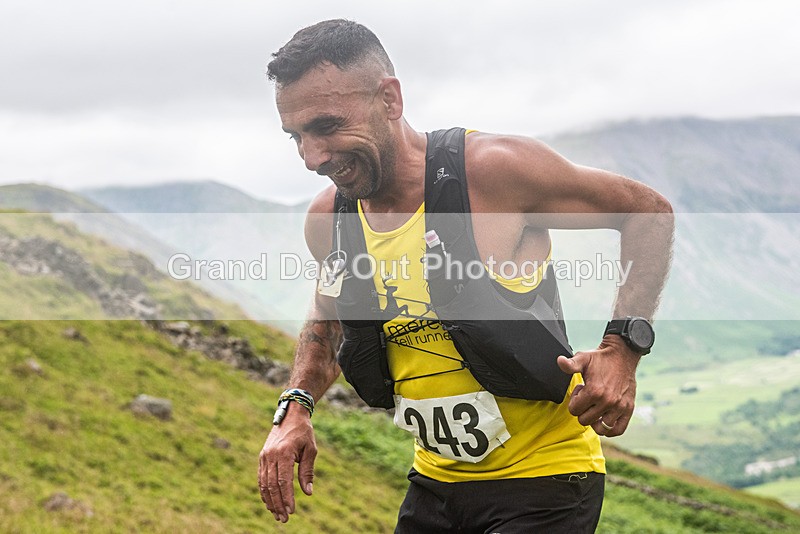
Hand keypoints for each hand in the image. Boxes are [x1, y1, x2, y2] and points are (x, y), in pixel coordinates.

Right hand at [258, 405, 316, 522]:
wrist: (290, 414)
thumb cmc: (304, 432)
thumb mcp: (310, 449)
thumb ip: (307, 471)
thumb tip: (308, 492)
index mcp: (284, 452)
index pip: (284, 481)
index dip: (287, 497)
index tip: (292, 511)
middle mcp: (271, 455)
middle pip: (272, 485)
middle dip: (278, 504)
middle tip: (284, 519)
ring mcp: (264, 456)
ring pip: (264, 484)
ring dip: (270, 501)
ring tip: (277, 515)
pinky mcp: (262, 457)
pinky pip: (261, 478)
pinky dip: (264, 492)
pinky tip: (269, 502)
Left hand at [556, 335, 640, 436]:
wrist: (622, 355)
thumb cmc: (600, 359)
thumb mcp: (583, 359)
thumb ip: (570, 364)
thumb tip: (559, 361)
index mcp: (594, 391)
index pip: (574, 410)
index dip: (574, 400)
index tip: (581, 390)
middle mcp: (608, 401)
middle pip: (584, 420)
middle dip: (583, 409)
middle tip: (589, 397)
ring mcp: (619, 407)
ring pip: (600, 428)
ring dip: (595, 420)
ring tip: (597, 407)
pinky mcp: (628, 409)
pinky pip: (618, 430)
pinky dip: (610, 429)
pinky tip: (605, 418)